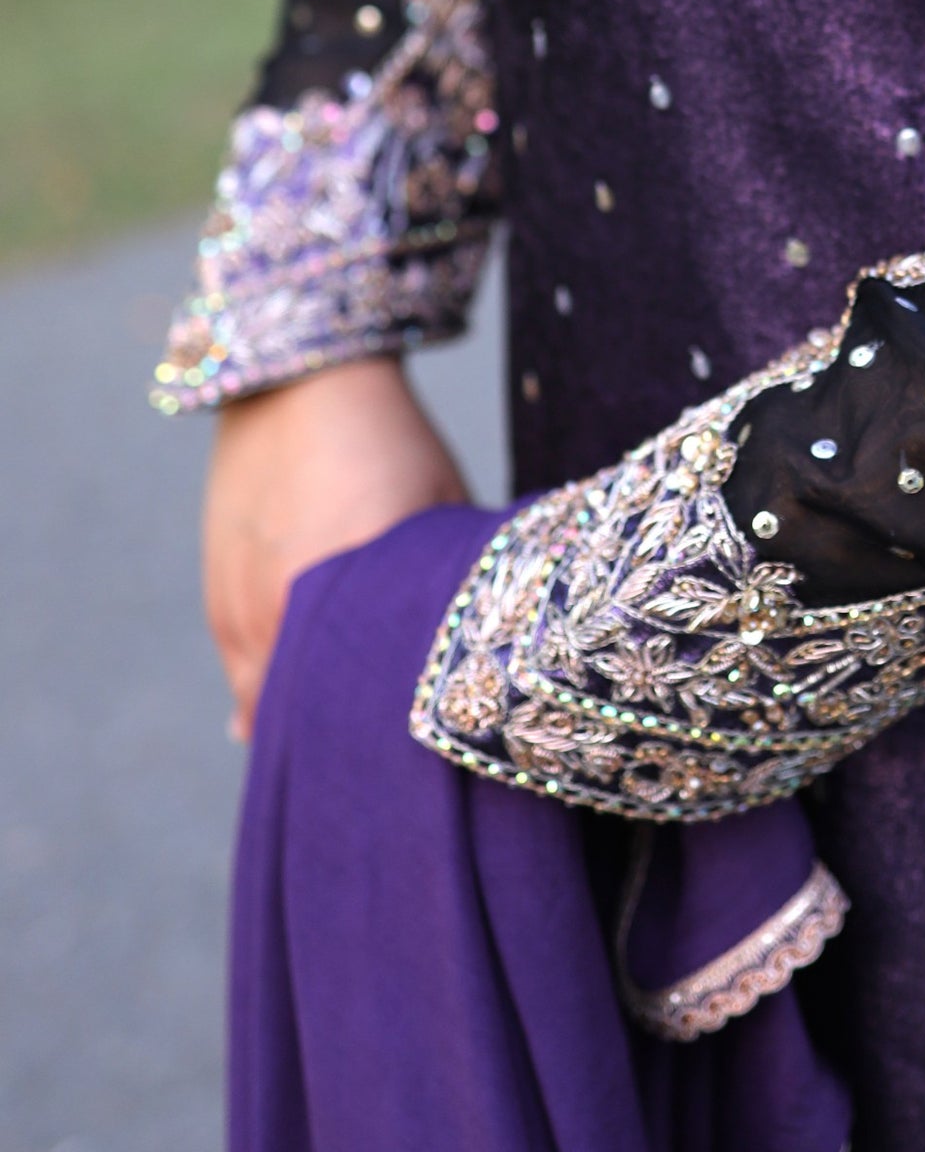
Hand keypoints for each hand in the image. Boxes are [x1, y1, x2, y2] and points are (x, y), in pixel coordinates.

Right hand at [203, 355, 470, 738]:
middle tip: (379, 771)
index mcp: (337, 599)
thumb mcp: (439, 515)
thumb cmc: (392, 445)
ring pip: (263, 698)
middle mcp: (275, 615)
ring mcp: (236, 607)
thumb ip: (446, 588)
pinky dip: (266, 687)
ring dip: (297, 718)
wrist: (299, 381)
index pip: (355, 709)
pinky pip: (240, 665)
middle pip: (303, 718)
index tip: (414, 770)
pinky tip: (291, 711)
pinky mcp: (217, 592)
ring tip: (339, 747)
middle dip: (338, 743)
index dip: (383, 744)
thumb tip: (480, 648)